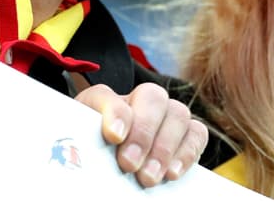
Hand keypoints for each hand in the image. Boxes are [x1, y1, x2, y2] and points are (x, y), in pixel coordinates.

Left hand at [76, 82, 208, 187]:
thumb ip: (83, 148)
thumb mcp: (84, 151)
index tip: (113, 136)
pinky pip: (197, 133)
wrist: (104, 167)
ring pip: (178, 112)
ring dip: (165, 147)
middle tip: (130, 165)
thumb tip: (75, 160)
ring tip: (150, 177)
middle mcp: (137, 102)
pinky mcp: (186, 134)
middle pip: (151, 96)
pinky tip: (173, 172)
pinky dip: (188, 152)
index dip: (114, 112)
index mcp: (102, 103)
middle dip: (143, 132)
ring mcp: (165, 114)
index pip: (106, 95)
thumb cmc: (94, 159)